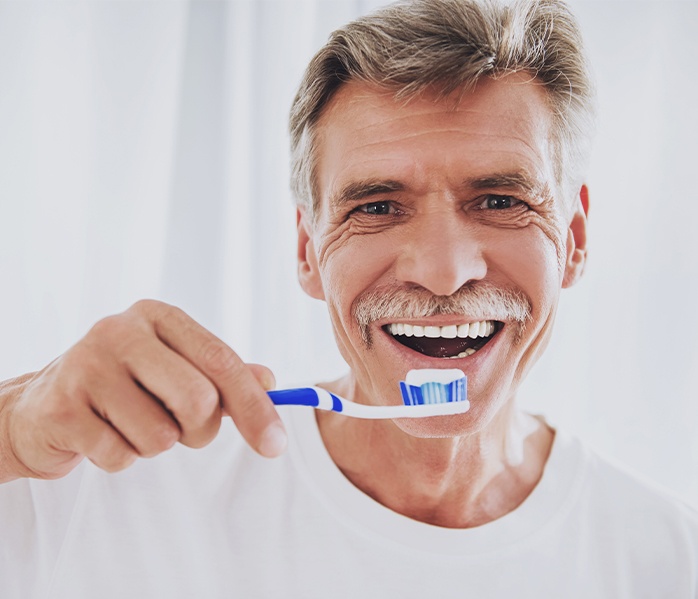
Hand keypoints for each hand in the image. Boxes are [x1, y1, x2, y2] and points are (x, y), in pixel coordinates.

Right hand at [0, 300, 285, 481]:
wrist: (42, 407)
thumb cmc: (125, 386)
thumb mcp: (175, 369)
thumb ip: (223, 374)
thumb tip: (270, 381)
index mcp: (157, 316)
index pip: (221, 361)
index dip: (255, 406)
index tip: (276, 444)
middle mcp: (120, 331)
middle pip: (199, 400)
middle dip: (200, 431)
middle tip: (181, 430)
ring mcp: (85, 366)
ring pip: (160, 437)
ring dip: (155, 445)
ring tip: (129, 424)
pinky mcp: (60, 408)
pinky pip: (121, 457)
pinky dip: (121, 458)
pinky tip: (100, 435)